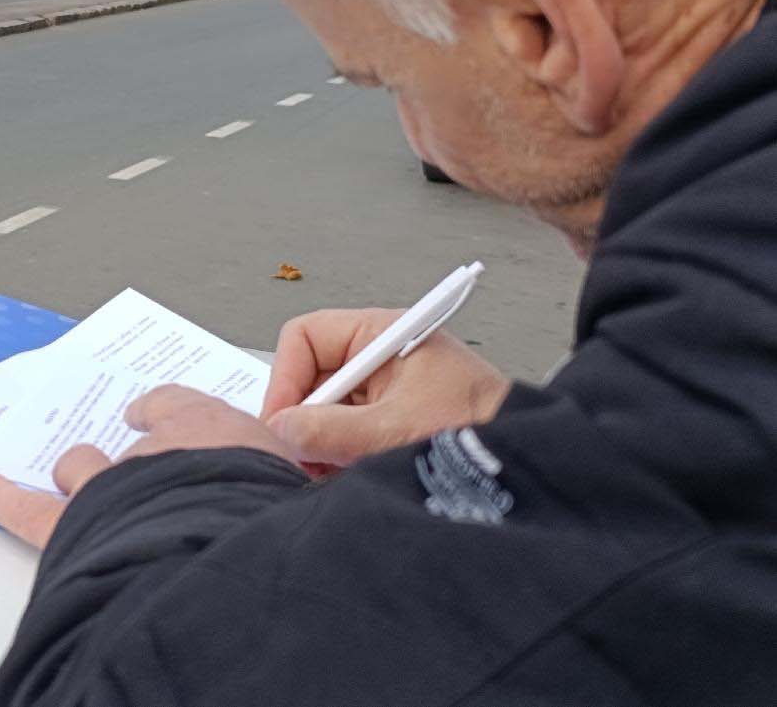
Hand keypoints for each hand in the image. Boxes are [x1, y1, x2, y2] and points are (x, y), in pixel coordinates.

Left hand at [0, 385, 286, 548]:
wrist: (224, 547)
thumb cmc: (265, 514)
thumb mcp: (291, 488)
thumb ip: (274, 483)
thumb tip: (290, 501)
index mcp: (210, 429)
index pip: (181, 405)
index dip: (162, 411)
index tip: (149, 413)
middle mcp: (154, 448)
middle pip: (133, 443)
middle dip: (131, 459)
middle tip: (134, 471)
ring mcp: (110, 483)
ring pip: (82, 469)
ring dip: (80, 476)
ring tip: (78, 481)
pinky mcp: (74, 523)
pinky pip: (28, 510)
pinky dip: (3, 497)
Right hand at [262, 308, 508, 472]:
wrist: (526, 462)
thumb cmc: (478, 428)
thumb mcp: (394, 429)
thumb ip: (331, 430)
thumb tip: (281, 430)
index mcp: (383, 333)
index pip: (306, 337)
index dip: (286, 378)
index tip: (280, 421)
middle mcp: (380, 355)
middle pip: (312, 375)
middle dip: (303, 417)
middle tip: (302, 453)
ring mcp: (385, 388)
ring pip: (326, 407)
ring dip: (321, 440)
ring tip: (329, 469)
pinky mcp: (391, 418)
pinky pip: (345, 428)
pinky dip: (338, 452)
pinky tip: (346, 473)